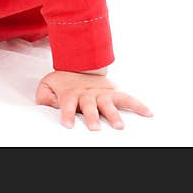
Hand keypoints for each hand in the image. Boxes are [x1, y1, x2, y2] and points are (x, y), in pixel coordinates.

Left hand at [35, 70, 151, 129]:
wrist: (77, 64)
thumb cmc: (62, 82)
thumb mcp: (47, 86)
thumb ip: (44, 97)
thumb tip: (46, 105)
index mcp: (70, 93)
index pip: (68, 103)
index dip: (67, 113)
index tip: (68, 124)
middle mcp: (87, 93)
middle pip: (89, 104)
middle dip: (92, 116)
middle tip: (95, 128)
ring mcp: (101, 92)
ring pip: (109, 102)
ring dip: (114, 114)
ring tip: (119, 126)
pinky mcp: (112, 92)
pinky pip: (126, 98)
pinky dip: (138, 105)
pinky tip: (148, 113)